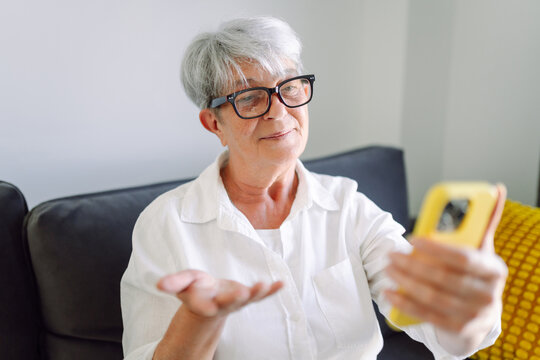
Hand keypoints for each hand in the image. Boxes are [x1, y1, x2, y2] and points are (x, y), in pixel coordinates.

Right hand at [157, 270, 282, 317]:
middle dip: (235, 298)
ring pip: (248, 299)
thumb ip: (173, 283)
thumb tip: (159, 284)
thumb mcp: (182, 284)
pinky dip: (272, 290)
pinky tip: (281, 284)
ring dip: (257, 293)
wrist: (210, 298)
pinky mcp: (248, 296)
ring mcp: (237, 301)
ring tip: (264, 285)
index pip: (204, 306)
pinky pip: (261, 295)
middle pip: (229, 303)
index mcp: (204, 304)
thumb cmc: (195, 289)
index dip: (206, 305)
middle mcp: (222, 304)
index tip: (208, 306)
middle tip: (241, 293)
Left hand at [385, 184, 506, 349]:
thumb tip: (496, 188)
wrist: (480, 317)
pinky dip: (405, 304)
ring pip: (433, 297)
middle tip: (391, 255)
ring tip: (388, 269)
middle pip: (444, 278)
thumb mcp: (483, 250)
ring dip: (406, 282)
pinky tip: (390, 293)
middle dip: (413, 265)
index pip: (463, 257)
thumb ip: (484, 222)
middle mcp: (488, 294)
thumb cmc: (476, 275)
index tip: (412, 239)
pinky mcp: (458, 330)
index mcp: (494, 269)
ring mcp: (474, 315)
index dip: (436, 249)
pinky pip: (427, 316)